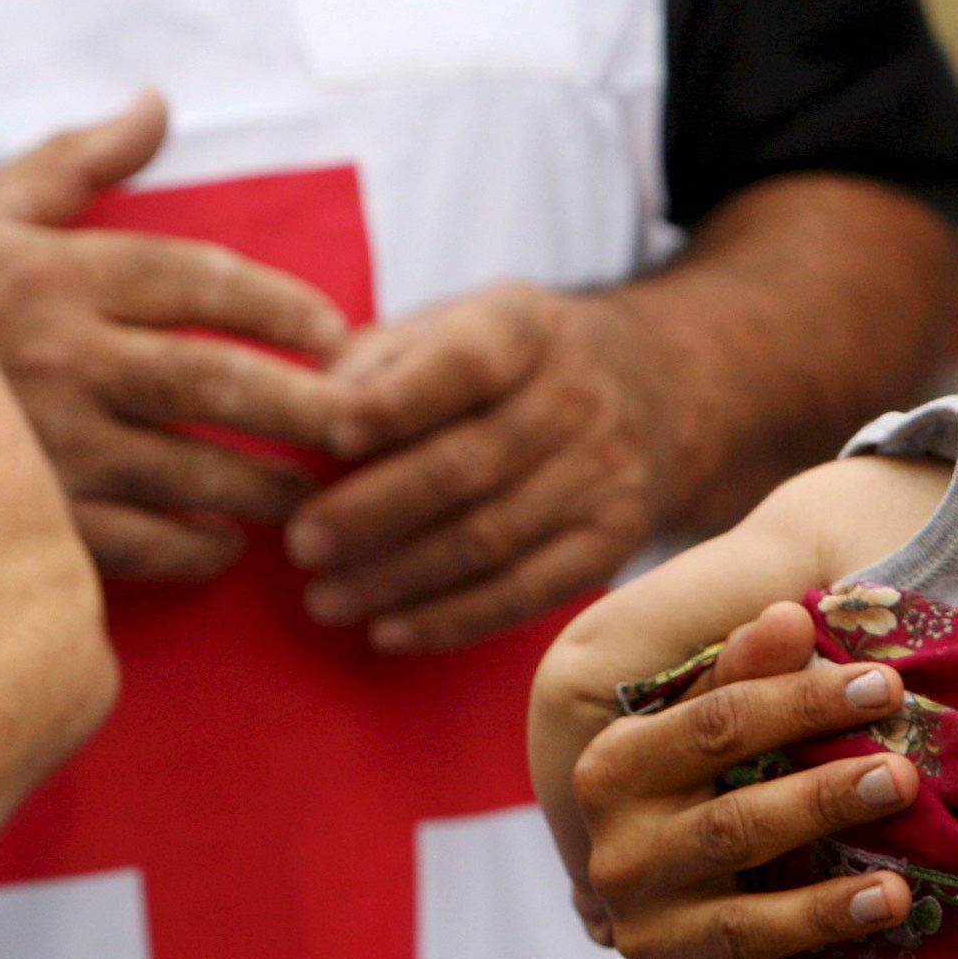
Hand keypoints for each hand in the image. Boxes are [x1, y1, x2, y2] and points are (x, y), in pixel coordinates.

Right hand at [0, 92, 354, 580]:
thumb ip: (82, 161)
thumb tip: (154, 104)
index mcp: (64, 273)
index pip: (204, 283)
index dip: (286, 309)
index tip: (342, 334)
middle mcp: (64, 354)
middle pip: (217, 382)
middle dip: (305, 408)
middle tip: (364, 426)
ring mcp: (46, 441)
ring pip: (190, 469)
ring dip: (265, 488)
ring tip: (312, 497)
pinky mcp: (29, 513)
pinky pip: (135, 542)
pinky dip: (193, 549)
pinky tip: (224, 545)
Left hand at [285, 282, 671, 651]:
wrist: (657, 387)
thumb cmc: (508, 364)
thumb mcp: (453, 326)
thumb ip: (376, 359)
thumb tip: (301, 406)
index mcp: (524, 326)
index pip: (464, 363)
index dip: (398, 401)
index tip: (331, 434)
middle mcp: (575, 397)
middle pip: (468, 466)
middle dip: (374, 511)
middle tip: (300, 544)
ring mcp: (603, 474)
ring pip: (489, 539)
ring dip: (398, 577)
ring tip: (323, 599)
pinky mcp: (612, 541)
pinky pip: (525, 592)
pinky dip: (451, 619)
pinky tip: (388, 632)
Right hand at [571, 605, 917, 958]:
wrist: (639, 862)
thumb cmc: (695, 765)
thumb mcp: (702, 710)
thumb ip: (740, 670)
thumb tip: (789, 614)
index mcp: (615, 769)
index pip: (714, 726)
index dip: (801, 703)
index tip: (884, 684)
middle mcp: (620, 855)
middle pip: (734, 825)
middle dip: (822, 800)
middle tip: (902, 775)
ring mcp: (648, 930)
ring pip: (742, 925)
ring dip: (819, 913)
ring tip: (896, 894)